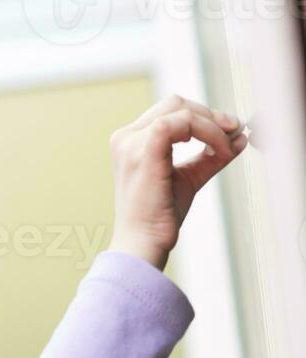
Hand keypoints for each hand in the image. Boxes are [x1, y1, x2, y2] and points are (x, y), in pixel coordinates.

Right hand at [106, 94, 247, 270]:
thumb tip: (240, 137)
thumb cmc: (159, 218)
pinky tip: (218, 150)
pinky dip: (207, 132)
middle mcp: (126, 138)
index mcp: (131, 142)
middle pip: (176, 103)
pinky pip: (182, 123)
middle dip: (210, 115)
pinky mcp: (144, 150)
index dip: (203, 116)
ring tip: (226, 149)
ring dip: (212, 126)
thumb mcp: (188, 179)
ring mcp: (131, 143)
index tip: (230, 131)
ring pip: (182, 110)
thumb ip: (210, 157)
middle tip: (235, 131)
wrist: (144, 245)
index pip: (170, 112)